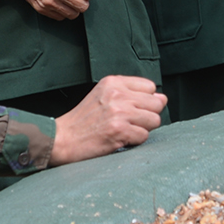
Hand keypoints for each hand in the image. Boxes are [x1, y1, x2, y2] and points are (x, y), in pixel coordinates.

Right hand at [51, 76, 166, 164]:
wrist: (62, 138)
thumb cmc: (82, 120)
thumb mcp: (103, 95)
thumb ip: (131, 94)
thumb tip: (162, 98)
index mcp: (114, 82)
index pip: (150, 87)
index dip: (145, 101)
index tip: (133, 108)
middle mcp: (118, 94)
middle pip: (156, 104)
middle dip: (147, 116)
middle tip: (129, 122)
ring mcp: (119, 112)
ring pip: (154, 120)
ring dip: (142, 129)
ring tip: (125, 130)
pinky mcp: (119, 130)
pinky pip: (144, 136)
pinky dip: (134, 141)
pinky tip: (120, 139)